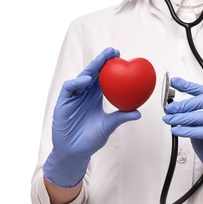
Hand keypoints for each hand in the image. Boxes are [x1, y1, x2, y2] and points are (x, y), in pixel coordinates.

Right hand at [43, 48, 140, 187]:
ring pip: (82, 77)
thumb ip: (122, 117)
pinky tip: (88, 79)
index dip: (110, 67)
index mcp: (95, 97)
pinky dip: (77, 82)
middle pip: (93, 73)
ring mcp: (73, 97)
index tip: (122, 57)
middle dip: (102, 61)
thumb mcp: (109, 125)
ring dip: (91, 67)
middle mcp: (84, 94)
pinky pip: (69, 88)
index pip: (103, 78)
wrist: (76, 152)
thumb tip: (139, 112)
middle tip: (113, 51)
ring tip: (102, 60)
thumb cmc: (92, 139)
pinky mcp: (63, 102)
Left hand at [162, 77, 202, 199]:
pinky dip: (187, 130)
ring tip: (169, 120)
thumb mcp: (198, 128)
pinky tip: (177, 131)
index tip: (174, 82)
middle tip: (169, 109)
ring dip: (181, 118)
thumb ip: (190, 118)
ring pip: (201, 116)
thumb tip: (172, 109)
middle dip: (183, 103)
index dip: (188, 86)